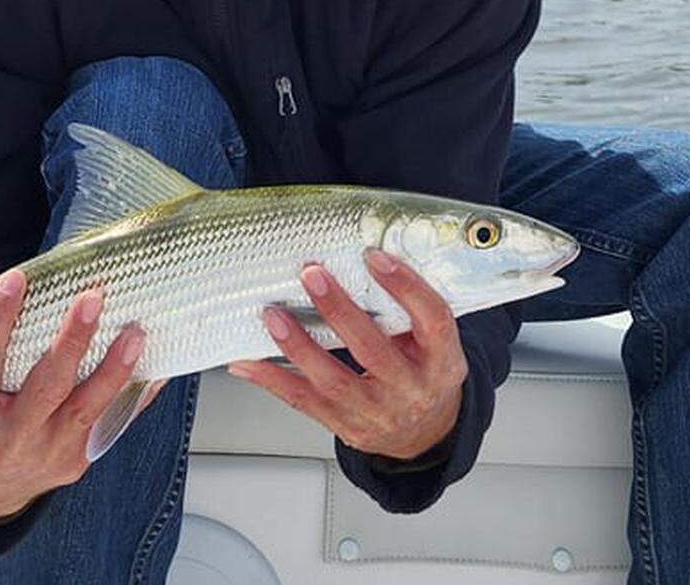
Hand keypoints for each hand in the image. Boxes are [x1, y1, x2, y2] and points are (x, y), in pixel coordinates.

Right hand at [0, 268, 152, 517]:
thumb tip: (34, 297)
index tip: (17, 278)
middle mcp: (10, 438)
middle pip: (46, 386)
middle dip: (72, 340)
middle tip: (92, 299)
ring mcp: (47, 453)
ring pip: (86, 408)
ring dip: (115, 367)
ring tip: (135, 332)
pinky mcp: (75, 462)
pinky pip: (109, 423)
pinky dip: (133, 394)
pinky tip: (154, 368)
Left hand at [228, 248, 466, 459]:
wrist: (425, 433)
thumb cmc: (423, 374)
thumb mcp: (433, 344)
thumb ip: (407, 312)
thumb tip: (359, 260)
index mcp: (442, 361)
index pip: (432, 319)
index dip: (405, 286)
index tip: (374, 256)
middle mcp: (411, 389)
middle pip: (372, 349)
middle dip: (339, 310)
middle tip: (312, 275)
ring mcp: (376, 413)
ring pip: (333, 380)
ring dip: (297, 346)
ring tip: (273, 316)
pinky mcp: (345, 426)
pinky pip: (303, 401)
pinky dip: (271, 379)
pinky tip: (247, 362)